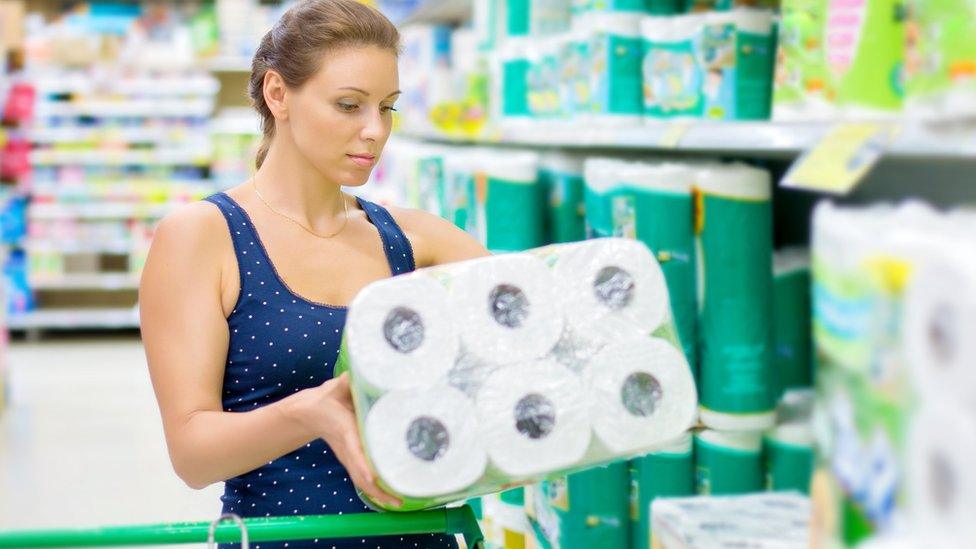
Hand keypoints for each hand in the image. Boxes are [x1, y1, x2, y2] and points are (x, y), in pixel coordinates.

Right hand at [313, 373, 401, 508]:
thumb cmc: (325, 400)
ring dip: (379, 494)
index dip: (364, 465)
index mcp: (345, 432)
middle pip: (361, 476)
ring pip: (363, 481)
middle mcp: (348, 449)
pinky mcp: (352, 459)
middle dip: (379, 491)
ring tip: (399, 504)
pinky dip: (376, 489)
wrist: (309, 413)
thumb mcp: (333, 389)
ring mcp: (349, 457)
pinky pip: (363, 478)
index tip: (373, 478)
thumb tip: (353, 373)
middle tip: (398, 501)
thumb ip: (344, 383)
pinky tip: (391, 496)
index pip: (354, 452)